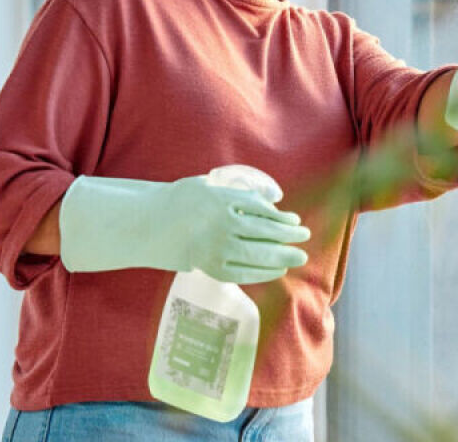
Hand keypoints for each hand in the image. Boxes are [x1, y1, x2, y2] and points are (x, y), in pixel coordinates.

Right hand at [59, 165, 310, 284]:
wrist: (151, 226)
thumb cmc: (183, 201)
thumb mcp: (210, 185)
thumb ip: (241, 190)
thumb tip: (274, 199)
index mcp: (220, 200)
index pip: (260, 209)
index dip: (280, 216)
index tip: (294, 219)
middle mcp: (220, 224)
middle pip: (264, 232)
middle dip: (288, 236)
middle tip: (305, 237)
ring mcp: (216, 248)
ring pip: (257, 254)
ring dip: (282, 256)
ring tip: (299, 256)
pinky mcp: (212, 268)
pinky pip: (244, 273)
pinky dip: (263, 272)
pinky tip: (277, 270)